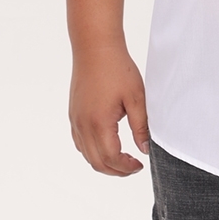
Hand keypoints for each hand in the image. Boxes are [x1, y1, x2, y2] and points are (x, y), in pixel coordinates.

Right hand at [69, 43, 149, 175]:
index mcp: (99, 123)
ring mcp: (76, 121)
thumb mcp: (136, 97)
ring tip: (123, 158)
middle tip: (133, 167)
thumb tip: (144, 150)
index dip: (126, 167)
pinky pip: (80, 142)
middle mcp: (83, 126)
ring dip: (104, 162)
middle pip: (97, 162)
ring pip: (86, 155)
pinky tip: (107, 144)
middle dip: (116, 170)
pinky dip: (93, 151)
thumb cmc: (118, 69)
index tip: (140, 165)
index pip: (111, 158)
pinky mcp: (73, 114)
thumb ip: (141, 126)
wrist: (95, 48)